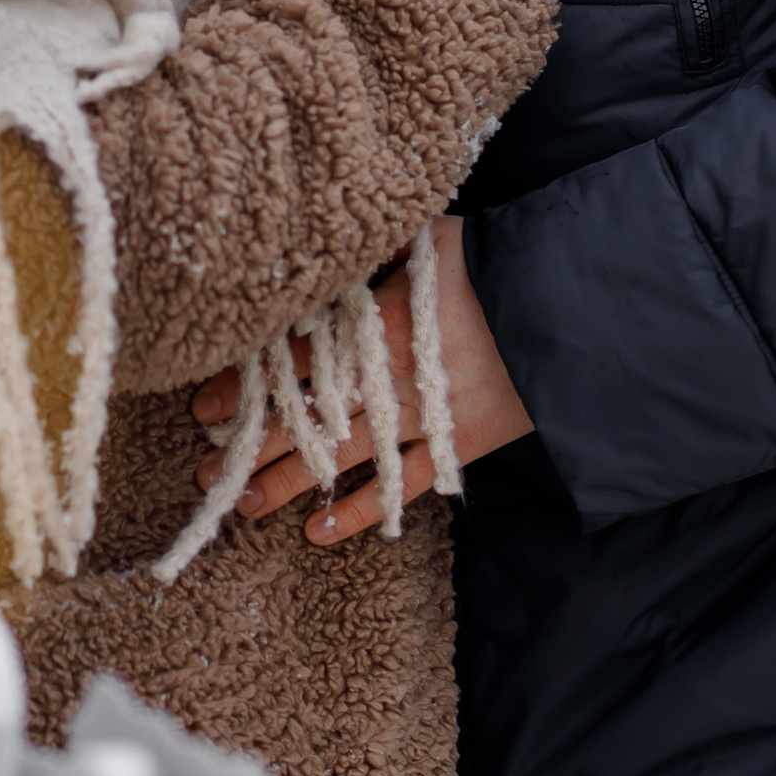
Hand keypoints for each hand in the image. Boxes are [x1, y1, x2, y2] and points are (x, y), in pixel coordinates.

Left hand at [190, 216, 533, 547]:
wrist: (573, 311)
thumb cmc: (497, 264)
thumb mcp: (431, 241)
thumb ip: (377, 253)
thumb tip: (331, 248)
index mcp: (373, 322)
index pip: (290, 361)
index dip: (245, 386)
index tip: (203, 404)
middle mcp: (385, 376)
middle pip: (303, 417)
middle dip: (251, 444)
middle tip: (206, 466)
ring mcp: (419, 417)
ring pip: (339, 458)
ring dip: (287, 484)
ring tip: (242, 504)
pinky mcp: (454, 446)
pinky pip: (399, 487)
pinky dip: (360, 513)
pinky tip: (317, 533)